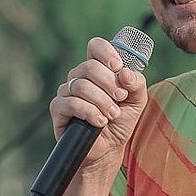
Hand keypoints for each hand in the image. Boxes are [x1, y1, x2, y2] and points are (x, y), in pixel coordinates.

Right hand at [49, 37, 147, 173]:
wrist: (108, 148)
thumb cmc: (121, 121)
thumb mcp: (137, 101)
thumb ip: (136, 83)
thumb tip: (125, 72)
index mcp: (98, 69)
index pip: (95, 46)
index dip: (106, 52)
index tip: (118, 67)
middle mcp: (79, 76)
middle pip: (90, 66)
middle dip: (109, 83)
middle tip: (120, 99)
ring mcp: (66, 91)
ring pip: (81, 85)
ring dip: (102, 101)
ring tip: (112, 115)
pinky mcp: (58, 108)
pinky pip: (72, 103)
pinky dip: (90, 112)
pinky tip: (100, 122)